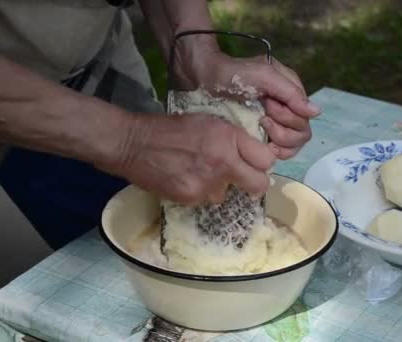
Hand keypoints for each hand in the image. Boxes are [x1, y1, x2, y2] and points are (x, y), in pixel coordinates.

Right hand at [108, 113, 275, 204]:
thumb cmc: (172, 129)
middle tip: (244, 179)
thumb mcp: (209, 123)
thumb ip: (234, 140)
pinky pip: (206, 199)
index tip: (255, 163)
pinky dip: (199, 192)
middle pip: (259, 184)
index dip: (262, 162)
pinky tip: (186, 178)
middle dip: (254, 184)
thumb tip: (254, 156)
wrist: (134, 143)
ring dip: (219, 187)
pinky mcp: (192, 197)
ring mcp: (208, 182)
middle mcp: (224, 161)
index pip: (266, 159)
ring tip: (200, 172)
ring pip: (228, 194)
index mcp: (229, 138)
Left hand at [173, 44, 320, 159]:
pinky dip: (273, 151)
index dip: (289, 116)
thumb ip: (291, 93)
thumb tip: (316, 113)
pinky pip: (280, 152)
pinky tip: (260, 142)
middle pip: (302, 133)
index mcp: (291, 92)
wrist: (205, 80)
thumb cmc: (234, 74)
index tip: (268, 104)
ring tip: (259, 127)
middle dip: (282, 127)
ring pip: (294, 146)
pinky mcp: (263, 138)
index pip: (306, 117)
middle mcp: (288, 110)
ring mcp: (276, 125)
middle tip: (262, 116)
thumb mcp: (264, 76)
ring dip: (278, 139)